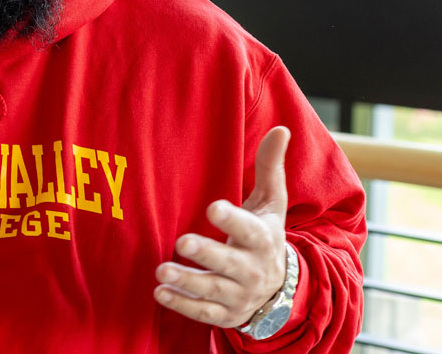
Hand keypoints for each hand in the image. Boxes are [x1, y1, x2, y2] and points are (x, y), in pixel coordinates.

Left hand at [154, 126, 290, 328]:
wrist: (280, 289)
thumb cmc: (264, 235)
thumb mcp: (271, 204)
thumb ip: (270, 168)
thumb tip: (281, 129)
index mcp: (263, 239)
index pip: (248, 229)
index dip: (232, 219)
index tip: (213, 207)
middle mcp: (252, 270)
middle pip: (229, 263)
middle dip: (207, 254)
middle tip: (182, 242)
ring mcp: (239, 295)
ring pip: (213, 291)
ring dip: (187, 282)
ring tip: (160, 271)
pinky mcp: (225, 314)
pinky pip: (203, 313)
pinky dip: (182, 305)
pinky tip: (160, 293)